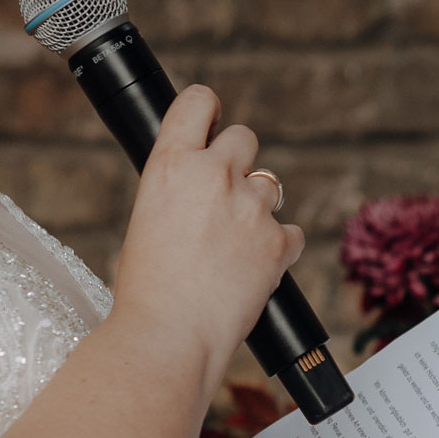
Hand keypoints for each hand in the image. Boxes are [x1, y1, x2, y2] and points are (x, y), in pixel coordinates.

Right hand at [112, 85, 304, 384]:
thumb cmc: (147, 291)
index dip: (209, 111)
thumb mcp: (146, 220)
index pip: (198, 102)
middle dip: (239, 163)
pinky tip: (255, 271)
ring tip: (234, 248)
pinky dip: (280, 249)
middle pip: (245, 137)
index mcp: (170, 164)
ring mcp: (251, 207)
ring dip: (258, 208)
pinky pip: (292, 232)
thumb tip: (200, 191)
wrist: (169, 336)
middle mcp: (213, 174)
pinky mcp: (278, 242)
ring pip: (270, 185)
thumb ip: (177, 191)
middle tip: (226, 199)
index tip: (213, 127)